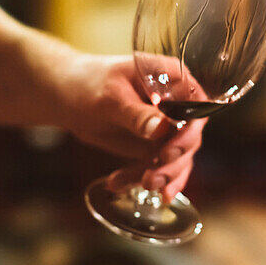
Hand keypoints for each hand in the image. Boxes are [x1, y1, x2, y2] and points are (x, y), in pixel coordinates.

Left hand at [62, 54, 204, 201]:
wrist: (68, 95)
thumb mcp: (112, 97)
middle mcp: (177, 106)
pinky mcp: (154, 147)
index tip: (169, 153)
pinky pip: (157, 169)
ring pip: (176, 161)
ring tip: (133, 184)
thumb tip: (163, 129)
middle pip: (189, 140)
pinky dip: (139, 179)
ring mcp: (167, 129)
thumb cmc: (90, 83)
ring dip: (159, 177)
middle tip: (150, 179)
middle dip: (172, 165)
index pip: (196, 109)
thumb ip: (137, 114)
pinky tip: (117, 183)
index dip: (189, 134)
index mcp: (174, 81)